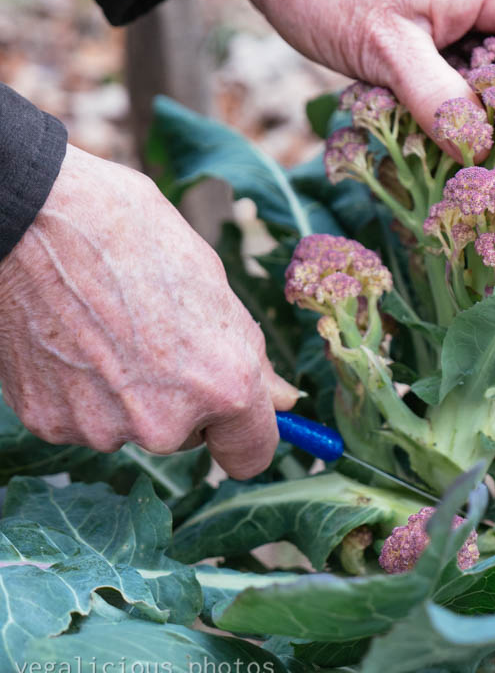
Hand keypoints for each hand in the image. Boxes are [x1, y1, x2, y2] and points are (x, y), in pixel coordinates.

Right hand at [0, 145, 296, 477]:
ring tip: (107, 325)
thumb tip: (279, 399)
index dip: (246, 433)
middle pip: (188, 434)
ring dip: (129, 391)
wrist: (35, 219)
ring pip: (133, 423)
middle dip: (182, 395)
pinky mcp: (50, 423)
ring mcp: (103, 428)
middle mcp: (166, 422)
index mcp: (223, 383)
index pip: (252, 453)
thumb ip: (244, 353)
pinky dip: (82, 388)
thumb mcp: (210, 282)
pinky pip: (84, 416)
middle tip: (154, 331)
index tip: (235, 418)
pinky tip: (73, 337)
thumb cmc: (131, 233)